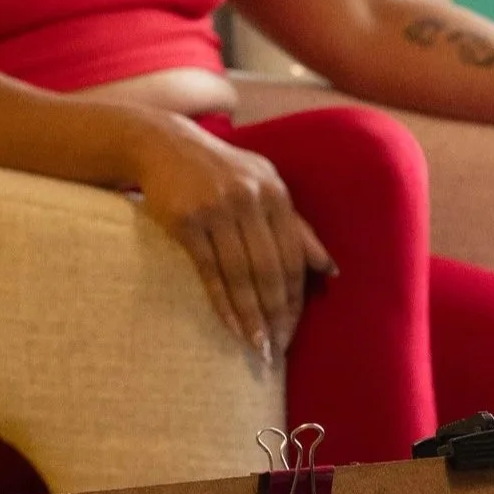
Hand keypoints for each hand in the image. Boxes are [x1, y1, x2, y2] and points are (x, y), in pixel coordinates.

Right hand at [134, 117, 335, 363]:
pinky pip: (209, 272)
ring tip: (258, 347)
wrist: (163, 145)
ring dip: (251, 317)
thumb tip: (330, 269)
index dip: (296, 298)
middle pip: (270, 270)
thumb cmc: (221, 172)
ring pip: (241, 275)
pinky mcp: (187, 221)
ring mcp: (217, 210)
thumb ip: (296, 227)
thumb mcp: (264, 186)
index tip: (293, 330)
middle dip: (277, 314)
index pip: (293, 256)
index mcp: (276, 193)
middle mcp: (250, 199)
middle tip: (278, 349)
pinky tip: (231, 327)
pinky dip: (222, 304)